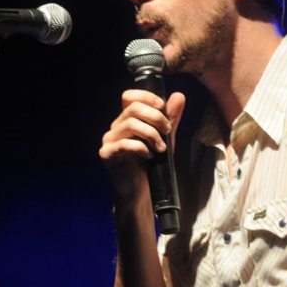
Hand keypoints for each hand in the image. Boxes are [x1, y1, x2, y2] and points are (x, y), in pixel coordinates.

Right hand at [99, 89, 185, 204]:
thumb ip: (171, 118)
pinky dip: (141, 147)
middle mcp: (116, 127)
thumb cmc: (152, 164)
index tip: (163, 106)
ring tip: (161, 148)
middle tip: (167, 130)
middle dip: (155, 117)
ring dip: (152, 134)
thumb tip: (179, 96)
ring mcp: (109, 140)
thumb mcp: (166, 137)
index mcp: (127, 120)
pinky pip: (123, 144)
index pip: (129, 97)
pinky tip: (149, 156)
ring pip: (130, 123)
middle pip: (133, 108)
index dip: (146, 97)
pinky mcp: (107, 155)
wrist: (143, 191)